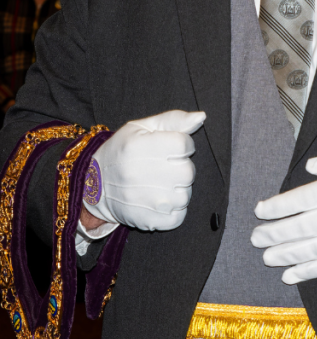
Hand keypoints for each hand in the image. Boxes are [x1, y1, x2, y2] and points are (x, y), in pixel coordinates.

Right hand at [83, 109, 205, 230]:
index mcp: (137, 147)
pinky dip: (174, 210)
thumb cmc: (122, 152)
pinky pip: (179, 217)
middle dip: (181, 168)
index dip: (183, 145)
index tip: (172, 149)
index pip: (184, 144)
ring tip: (161, 185)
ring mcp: (142, 201)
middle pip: (187, 172)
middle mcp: (138, 174)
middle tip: (165, 168)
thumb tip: (201, 117)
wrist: (93, 187)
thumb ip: (173, 120)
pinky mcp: (146, 222)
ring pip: (185, 196)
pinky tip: (160, 201)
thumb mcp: (142, 128)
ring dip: (178, 190)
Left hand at [251, 142, 316, 283]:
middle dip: (271, 234)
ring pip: (304, 250)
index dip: (274, 207)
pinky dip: (305, 272)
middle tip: (255, 238)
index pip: (294, 201)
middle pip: (293, 228)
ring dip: (283, 254)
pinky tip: (290, 275)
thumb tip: (314, 165)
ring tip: (267, 258)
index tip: (260, 210)